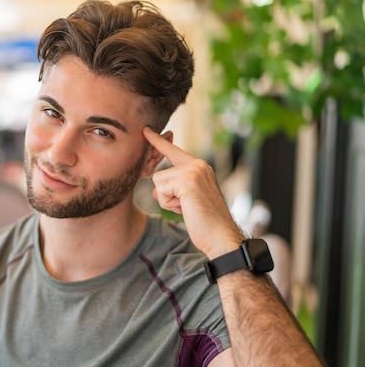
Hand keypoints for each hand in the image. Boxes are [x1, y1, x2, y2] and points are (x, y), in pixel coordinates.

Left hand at [143, 127, 243, 258]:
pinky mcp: (187, 181)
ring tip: (187, 207)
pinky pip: (160, 191)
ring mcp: (193, 171)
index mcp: (199, 167)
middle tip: (187, 206)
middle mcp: (197, 165)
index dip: (158, 142)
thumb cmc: (204, 222)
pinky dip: (168, 204)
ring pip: (158, 183)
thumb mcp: (187, 200)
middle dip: (166, 195)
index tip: (145, 130)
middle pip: (159, 175)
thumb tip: (153, 189)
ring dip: (167, 200)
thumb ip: (173, 188)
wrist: (220, 236)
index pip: (173, 151)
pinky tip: (186, 209)